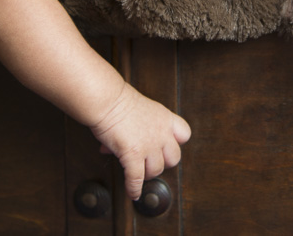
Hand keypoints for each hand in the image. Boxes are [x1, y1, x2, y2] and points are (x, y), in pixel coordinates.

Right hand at [89, 82, 190, 200]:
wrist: (107, 100)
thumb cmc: (117, 100)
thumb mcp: (139, 108)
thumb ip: (139, 126)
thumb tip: (123, 143)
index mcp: (164, 118)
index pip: (184, 134)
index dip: (176, 143)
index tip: (166, 147)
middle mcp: (161, 133)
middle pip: (174, 158)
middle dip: (163, 163)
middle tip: (150, 162)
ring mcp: (149, 145)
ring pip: (156, 170)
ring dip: (147, 174)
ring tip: (138, 173)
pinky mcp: (133, 155)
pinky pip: (136, 178)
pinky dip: (134, 188)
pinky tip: (132, 193)